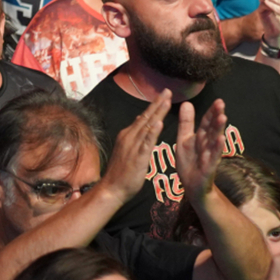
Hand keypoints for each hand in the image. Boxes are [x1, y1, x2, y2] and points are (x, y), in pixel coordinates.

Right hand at [99, 89, 170, 203]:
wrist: (112, 188)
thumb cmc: (121, 172)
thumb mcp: (126, 149)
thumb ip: (133, 135)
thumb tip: (138, 119)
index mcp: (128, 135)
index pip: (143, 117)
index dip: (154, 105)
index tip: (163, 95)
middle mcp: (129, 136)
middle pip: (146, 117)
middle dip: (158, 103)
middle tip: (168, 90)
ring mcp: (132, 146)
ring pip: (147, 126)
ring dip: (157, 112)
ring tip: (166, 100)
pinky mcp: (137, 156)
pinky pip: (146, 142)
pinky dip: (152, 131)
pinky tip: (159, 123)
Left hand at [176, 99, 226, 203]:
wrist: (191, 186)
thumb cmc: (190, 162)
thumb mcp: (184, 139)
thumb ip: (186, 123)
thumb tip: (187, 103)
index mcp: (200, 138)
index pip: (206, 123)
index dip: (211, 112)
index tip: (218, 100)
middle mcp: (206, 145)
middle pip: (212, 129)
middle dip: (216, 117)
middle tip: (221, 104)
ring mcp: (209, 157)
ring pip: (214, 141)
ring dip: (218, 130)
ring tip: (222, 117)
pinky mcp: (208, 168)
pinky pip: (212, 157)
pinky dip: (216, 149)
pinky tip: (221, 139)